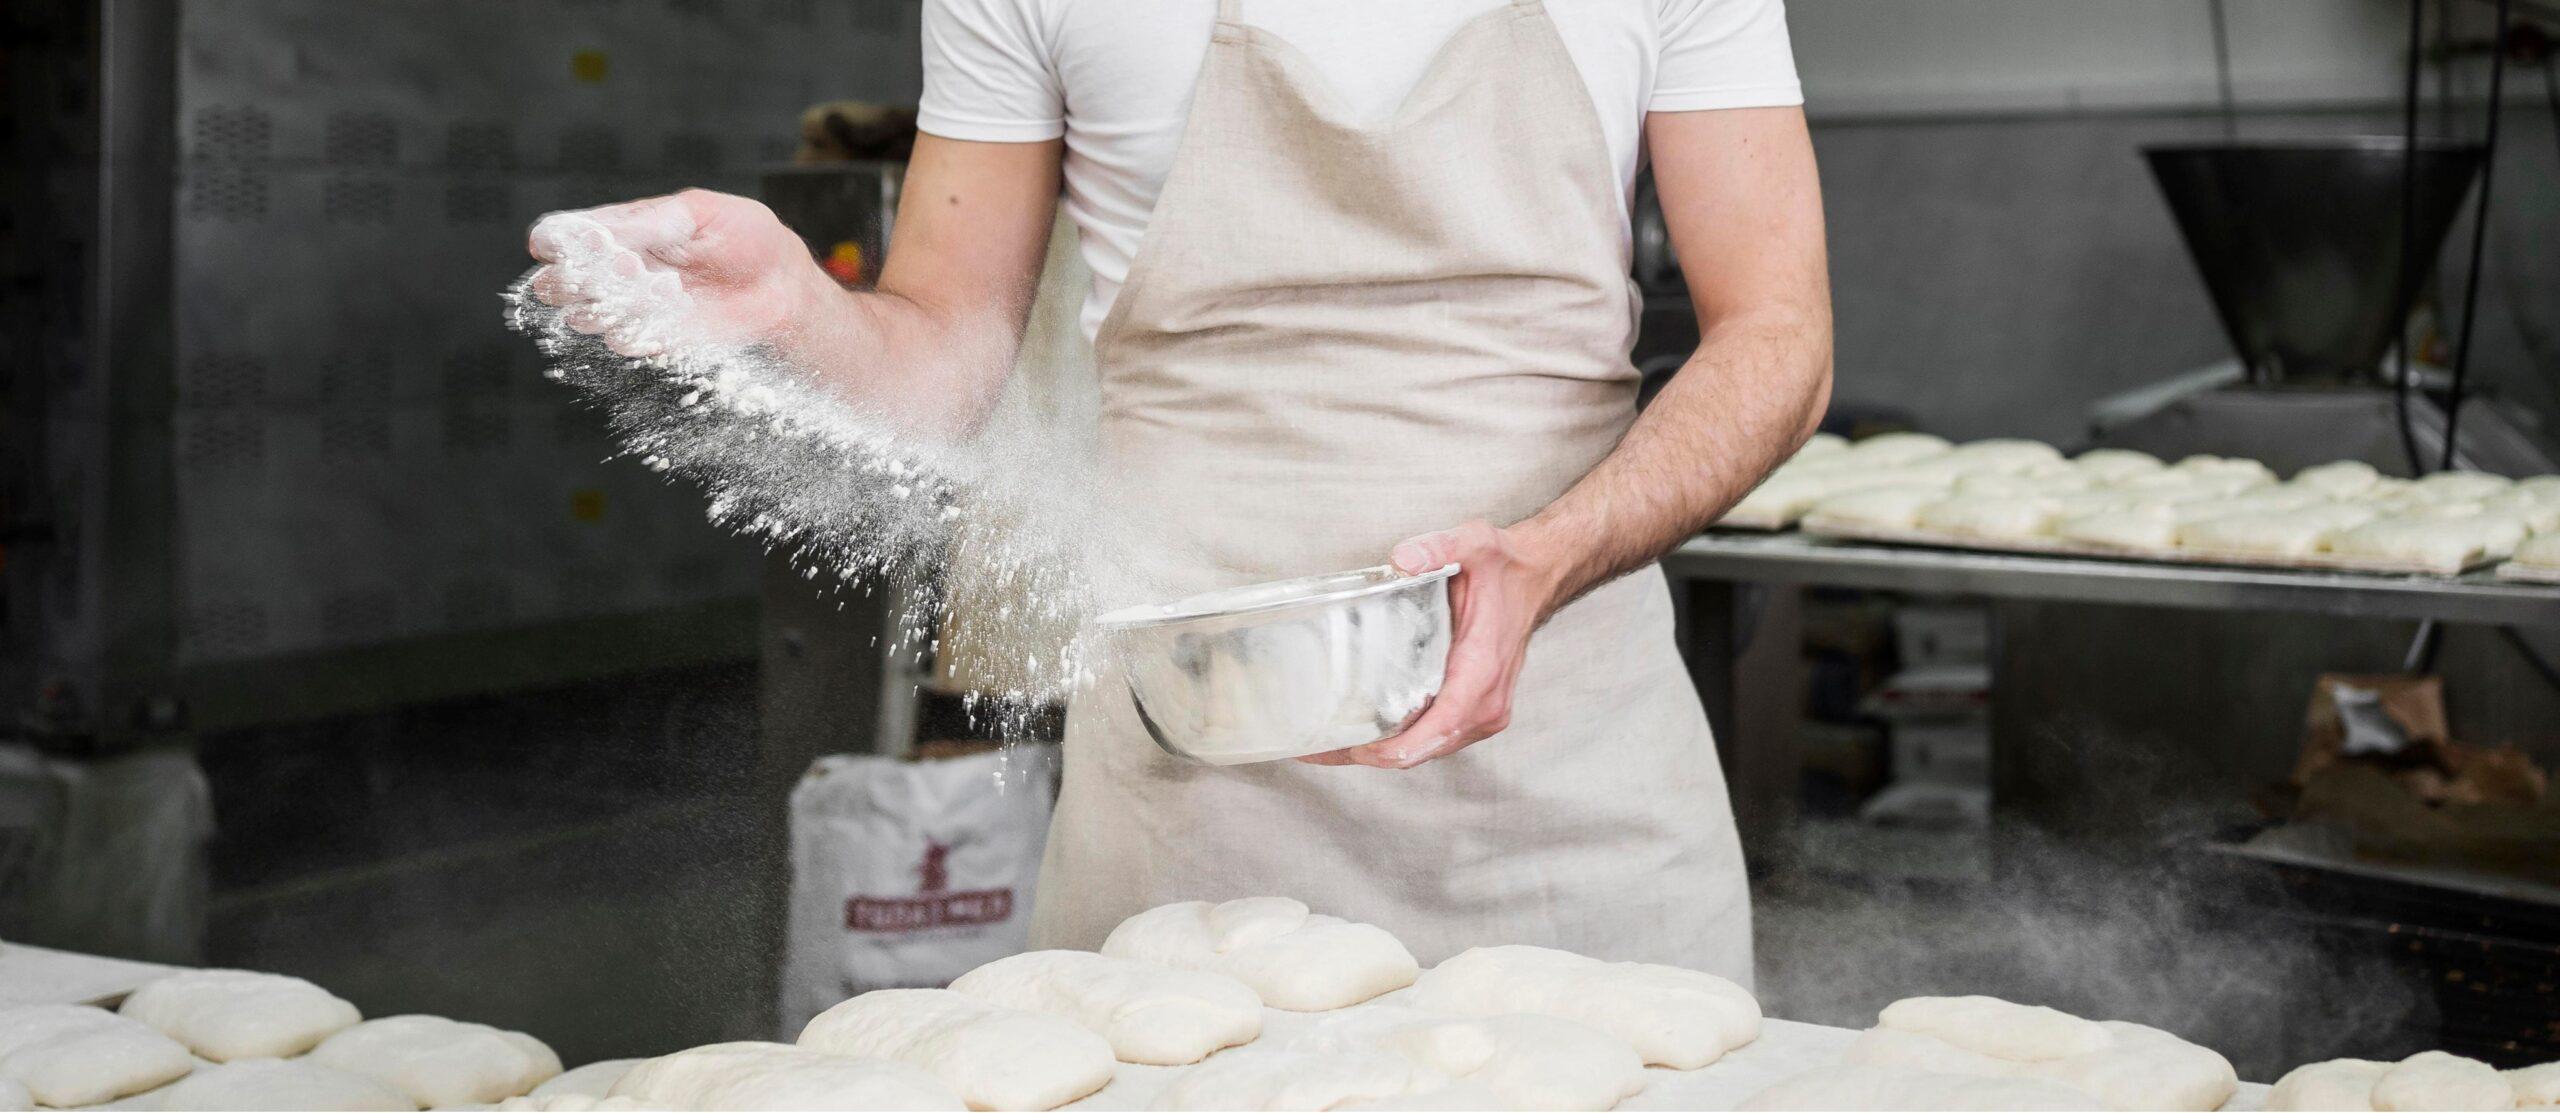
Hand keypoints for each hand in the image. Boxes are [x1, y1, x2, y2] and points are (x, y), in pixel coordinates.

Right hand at [525, 189, 828, 355]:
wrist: (780, 282)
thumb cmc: (744, 236)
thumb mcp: (698, 213)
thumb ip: (651, 222)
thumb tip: (598, 231)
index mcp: (621, 229)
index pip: (567, 235)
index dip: (557, 241)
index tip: (569, 243)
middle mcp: (617, 269)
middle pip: (563, 280)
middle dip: (573, 279)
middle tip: (612, 270)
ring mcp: (633, 306)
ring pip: (588, 315)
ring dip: (605, 307)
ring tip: (650, 288)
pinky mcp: (656, 336)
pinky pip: (627, 341)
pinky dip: (635, 334)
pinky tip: (659, 318)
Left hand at [1299, 520, 1570, 769]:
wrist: (1535, 579)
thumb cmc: (1506, 570)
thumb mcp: (1475, 545)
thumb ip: (1439, 548)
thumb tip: (1402, 560)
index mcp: (1482, 672)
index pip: (1437, 730)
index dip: (1393, 749)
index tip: (1352, 749)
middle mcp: (1485, 703)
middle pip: (1422, 750)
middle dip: (1371, 754)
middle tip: (1317, 747)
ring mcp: (1482, 712)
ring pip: (1425, 749)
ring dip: (1380, 752)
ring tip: (1327, 745)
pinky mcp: (1474, 711)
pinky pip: (1432, 737)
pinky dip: (1398, 740)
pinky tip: (1362, 732)